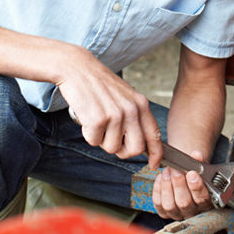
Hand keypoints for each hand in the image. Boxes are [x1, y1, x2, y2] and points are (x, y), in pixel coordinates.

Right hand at [56, 47, 162, 168]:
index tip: (153, 164)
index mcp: (141, 104)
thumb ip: (135, 117)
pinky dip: (88, 134)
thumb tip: (139, 145)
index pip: (155, 135)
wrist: (77, 69)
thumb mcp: (125, 97)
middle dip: (123, 151)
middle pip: (135, 149)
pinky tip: (87, 117)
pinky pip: (94, 141)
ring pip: (112, 148)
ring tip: (97, 120)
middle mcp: (132, 110)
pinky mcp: (97, 119)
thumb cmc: (99, 85)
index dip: (156, 154)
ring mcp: (115, 115)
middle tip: (111, 141)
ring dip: (102, 140)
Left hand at [153, 150, 212, 219]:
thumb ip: (199, 161)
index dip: (196, 187)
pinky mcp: (164, 212)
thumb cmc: (194, 175)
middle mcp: (192, 210)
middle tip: (175, 170)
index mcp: (206, 201)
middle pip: (184, 203)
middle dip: (178, 184)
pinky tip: (161, 178)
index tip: (192, 173)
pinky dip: (158, 190)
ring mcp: (177, 213)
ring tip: (167, 171)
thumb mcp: (200, 167)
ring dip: (166, 186)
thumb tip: (196, 155)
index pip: (202, 198)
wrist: (185, 178)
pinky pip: (158, 204)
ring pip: (170, 205)